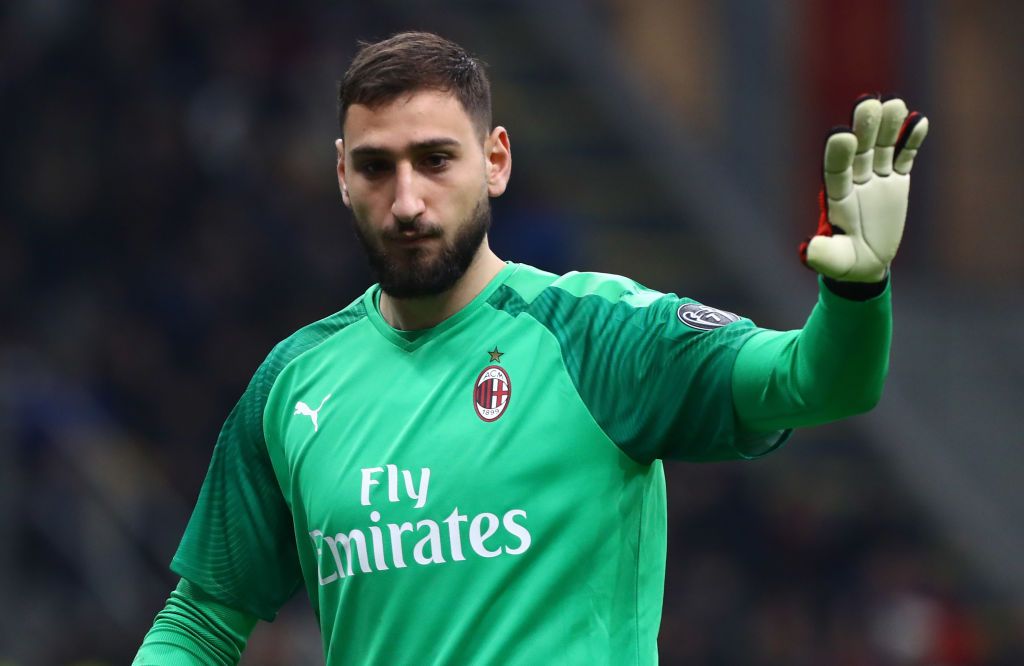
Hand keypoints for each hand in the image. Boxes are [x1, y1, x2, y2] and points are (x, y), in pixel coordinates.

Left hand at [800, 96, 928, 281]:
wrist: (866, 261)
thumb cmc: (845, 262)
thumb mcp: (835, 262)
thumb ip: (823, 255)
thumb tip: (809, 249)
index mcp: (837, 197)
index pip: (836, 170)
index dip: (839, 153)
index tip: (842, 135)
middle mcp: (855, 180)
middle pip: (860, 150)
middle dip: (864, 128)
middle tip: (868, 103)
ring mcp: (876, 178)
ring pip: (883, 147)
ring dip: (889, 126)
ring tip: (896, 104)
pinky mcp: (896, 180)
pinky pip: (904, 157)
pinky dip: (911, 141)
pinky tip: (919, 121)